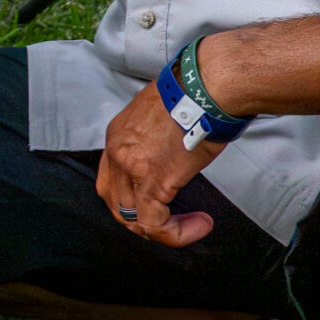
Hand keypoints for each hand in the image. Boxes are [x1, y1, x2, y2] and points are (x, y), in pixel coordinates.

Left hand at [96, 79, 223, 246]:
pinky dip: (176, 233)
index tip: (166, 198)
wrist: (207, 86)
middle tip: (173, 221)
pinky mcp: (153, 181)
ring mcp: (131, 167)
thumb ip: (157, 138)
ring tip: (192, 226)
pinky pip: (154, 224)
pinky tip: (199, 225)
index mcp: (118, 135)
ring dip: (163, 230)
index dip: (135, 195)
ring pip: (131, 218)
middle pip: (114, 200)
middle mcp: (117, 151)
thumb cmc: (195, 94)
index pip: (113, 177)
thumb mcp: (163, 116)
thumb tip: (172, 152)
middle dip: (141, 218)